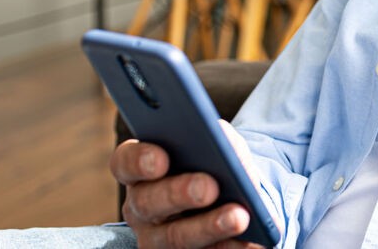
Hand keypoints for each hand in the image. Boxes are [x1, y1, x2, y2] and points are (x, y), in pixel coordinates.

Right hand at [110, 125, 264, 248]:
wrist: (236, 196)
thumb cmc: (219, 163)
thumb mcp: (220, 144)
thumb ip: (216, 139)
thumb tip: (225, 146)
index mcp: (141, 170)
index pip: (125, 163)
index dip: (138, 161)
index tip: (160, 159)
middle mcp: (141, 206)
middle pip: (149, 202)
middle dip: (179, 194)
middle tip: (209, 188)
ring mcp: (157, 239)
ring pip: (175, 237)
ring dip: (209, 227)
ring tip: (239, 217)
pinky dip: (230, 248)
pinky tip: (252, 242)